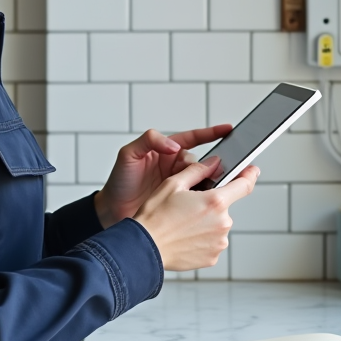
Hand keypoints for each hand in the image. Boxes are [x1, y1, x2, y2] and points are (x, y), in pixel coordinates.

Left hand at [94, 125, 232, 227]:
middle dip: (211, 163)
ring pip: (202, 179)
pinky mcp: (180, 202)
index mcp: (166, 150)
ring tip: (210, 185)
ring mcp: (179, 185)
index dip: (211, 133)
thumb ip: (149, 140)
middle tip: (217, 168)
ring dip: (208, 181)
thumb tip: (173, 145)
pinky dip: (203, 197)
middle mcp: (176, 166)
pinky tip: (204, 199)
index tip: (228, 129)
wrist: (112, 211)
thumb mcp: (129, 154)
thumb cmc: (119, 181)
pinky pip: (197, 197)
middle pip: (201, 161)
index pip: (193, 138)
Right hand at [134, 160, 258, 270]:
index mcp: (215, 201)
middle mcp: (222, 223)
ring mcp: (219, 242)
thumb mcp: (173, 184)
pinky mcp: (213, 257)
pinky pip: (212, 242)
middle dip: (211, 204)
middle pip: (225, 206)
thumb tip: (214, 163)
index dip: (249, 175)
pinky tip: (185, 237)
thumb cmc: (155, 217)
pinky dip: (202, 238)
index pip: (244, 185)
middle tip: (188, 207)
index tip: (252, 171)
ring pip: (218, 225)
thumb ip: (198, 171)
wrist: (143, 249)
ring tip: (183, 224)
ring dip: (206, 222)